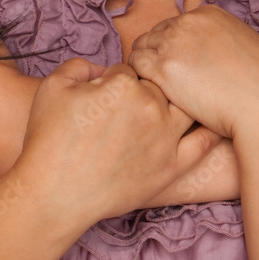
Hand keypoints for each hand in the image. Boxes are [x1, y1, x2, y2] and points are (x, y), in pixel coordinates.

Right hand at [17, 58, 219, 222]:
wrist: (53, 194)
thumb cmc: (48, 139)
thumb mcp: (53, 86)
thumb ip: (81, 65)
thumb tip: (103, 69)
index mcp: (122, 84)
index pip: (131, 68)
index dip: (116, 78)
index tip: (104, 94)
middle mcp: (150, 107)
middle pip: (160, 85)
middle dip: (148, 88)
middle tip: (128, 107)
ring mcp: (165, 139)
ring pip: (186, 107)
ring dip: (179, 103)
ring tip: (179, 104)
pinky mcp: (171, 167)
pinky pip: (202, 144)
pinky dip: (208, 130)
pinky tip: (209, 122)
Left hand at [128, 6, 258, 138]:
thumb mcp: (244, 45)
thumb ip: (218, 42)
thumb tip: (206, 54)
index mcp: (208, 14)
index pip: (175, 25)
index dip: (173, 46)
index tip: (178, 65)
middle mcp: (187, 22)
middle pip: (156, 34)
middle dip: (157, 54)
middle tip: (164, 79)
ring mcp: (173, 43)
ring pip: (141, 48)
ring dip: (145, 65)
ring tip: (154, 87)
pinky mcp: (163, 68)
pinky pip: (135, 65)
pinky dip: (139, 77)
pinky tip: (150, 92)